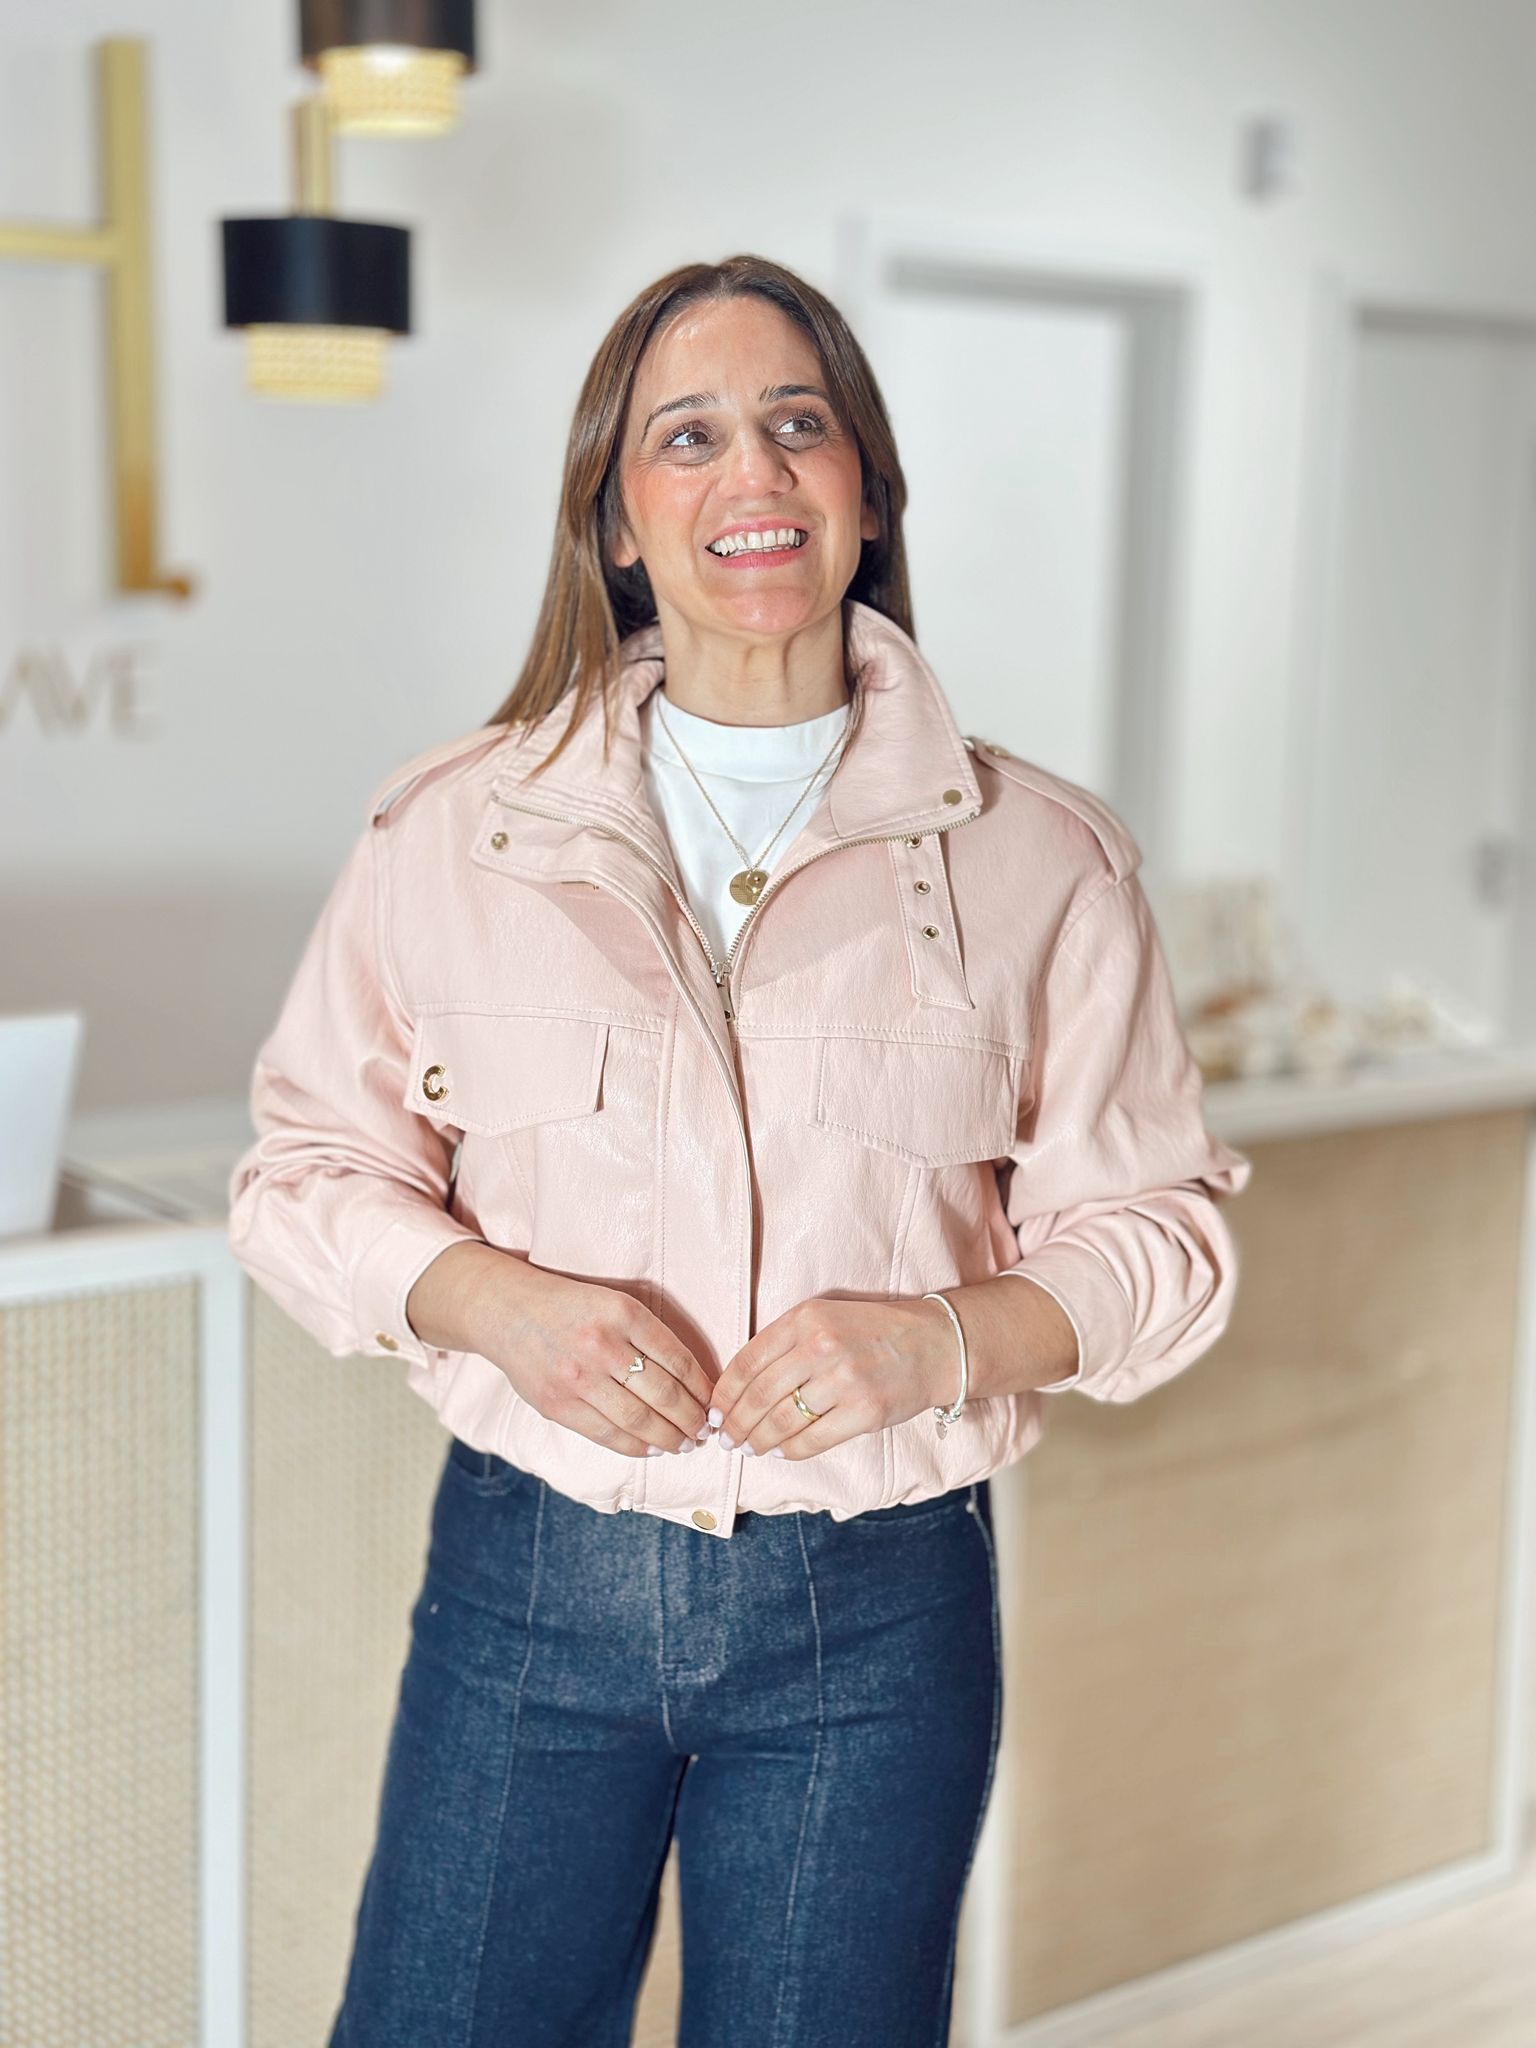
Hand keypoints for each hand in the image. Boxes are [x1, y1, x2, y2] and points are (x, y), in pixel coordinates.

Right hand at [406, 1243, 714, 1457]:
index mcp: (623, 1313)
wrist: (507, 1311)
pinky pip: (606, 1434)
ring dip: (669, 1438)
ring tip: (684, 1444)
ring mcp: (577, 1377)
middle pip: (664, 1394)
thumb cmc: (569, 1307)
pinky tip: (652, 1449)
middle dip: (691, 1419)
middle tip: (704, 1431)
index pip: (678, 1360)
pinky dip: (635, 1446)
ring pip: (638, 1419)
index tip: (714, 1404)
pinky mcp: (557, 1404)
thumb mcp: (613, 1302)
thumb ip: (647, 1335)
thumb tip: (692, 1381)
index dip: (703, 1389)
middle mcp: (601, 1344)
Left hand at [710, 1295, 958, 1459]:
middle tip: (725, 1438)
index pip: (748, 1361)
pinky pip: (811, 1440)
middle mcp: (821, 1347)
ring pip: (780, 1422)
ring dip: (757, 1441)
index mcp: (805, 1318)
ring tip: (747, 1449)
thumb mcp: (825, 1317)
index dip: (725, 1393)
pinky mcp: (864, 1412)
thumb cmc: (873, 1332)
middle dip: (735, 1423)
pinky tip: (779, 1452)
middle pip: (758, 1396)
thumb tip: (740, 1387)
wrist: (934, 1344)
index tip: (715, 1410)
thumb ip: (785, 1342)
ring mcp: (844, 1381)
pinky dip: (789, 1451)